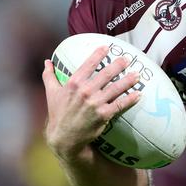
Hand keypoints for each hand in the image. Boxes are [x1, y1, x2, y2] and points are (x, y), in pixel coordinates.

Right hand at [42, 46, 140, 161]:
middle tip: (127, 58)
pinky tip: (138, 94)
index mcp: (73, 83)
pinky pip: (120, 104)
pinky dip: (130, 99)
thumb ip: (49, 76)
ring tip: (137, 75)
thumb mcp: (51, 93)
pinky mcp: (103, 115)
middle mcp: (85, 91)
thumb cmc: (58, 114)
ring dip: (128, 80)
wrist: (64, 138)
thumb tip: (46, 62)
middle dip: (118, 65)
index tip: (107, 47)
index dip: (98, 54)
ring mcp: (95, 103)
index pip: (88, 64)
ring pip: (116, 88)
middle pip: (106, 74)